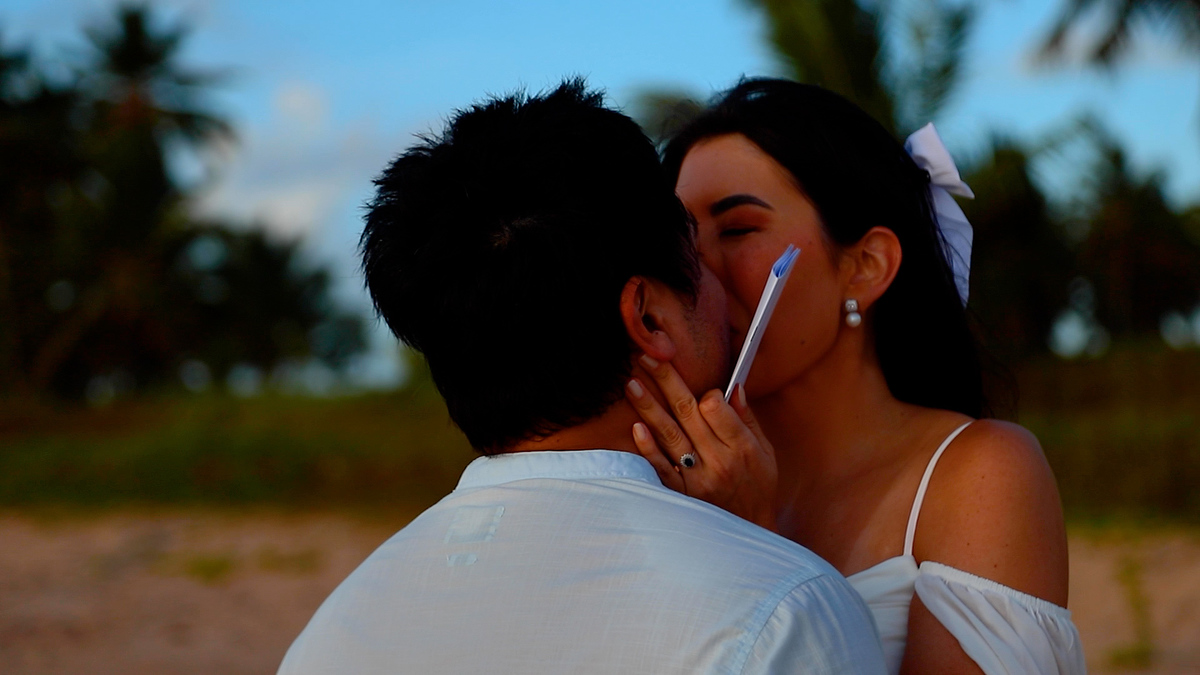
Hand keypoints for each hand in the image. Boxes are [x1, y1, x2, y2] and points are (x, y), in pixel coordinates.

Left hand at [625, 354, 778, 530]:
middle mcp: (719, 461)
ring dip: (649, 407)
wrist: (749, 534)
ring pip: (669, 435)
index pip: (716, 408)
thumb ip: (748, 420)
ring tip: (632, 384)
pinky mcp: (681, 495)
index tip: (702, 390)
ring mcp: (697, 479)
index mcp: (743, 447)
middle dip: (666, 381)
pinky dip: (648, 447)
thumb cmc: (758, 488)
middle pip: (688, 412)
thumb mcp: (766, 454)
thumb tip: (734, 387)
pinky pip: (660, 467)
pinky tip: (636, 427)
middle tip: (647, 358)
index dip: (705, 392)